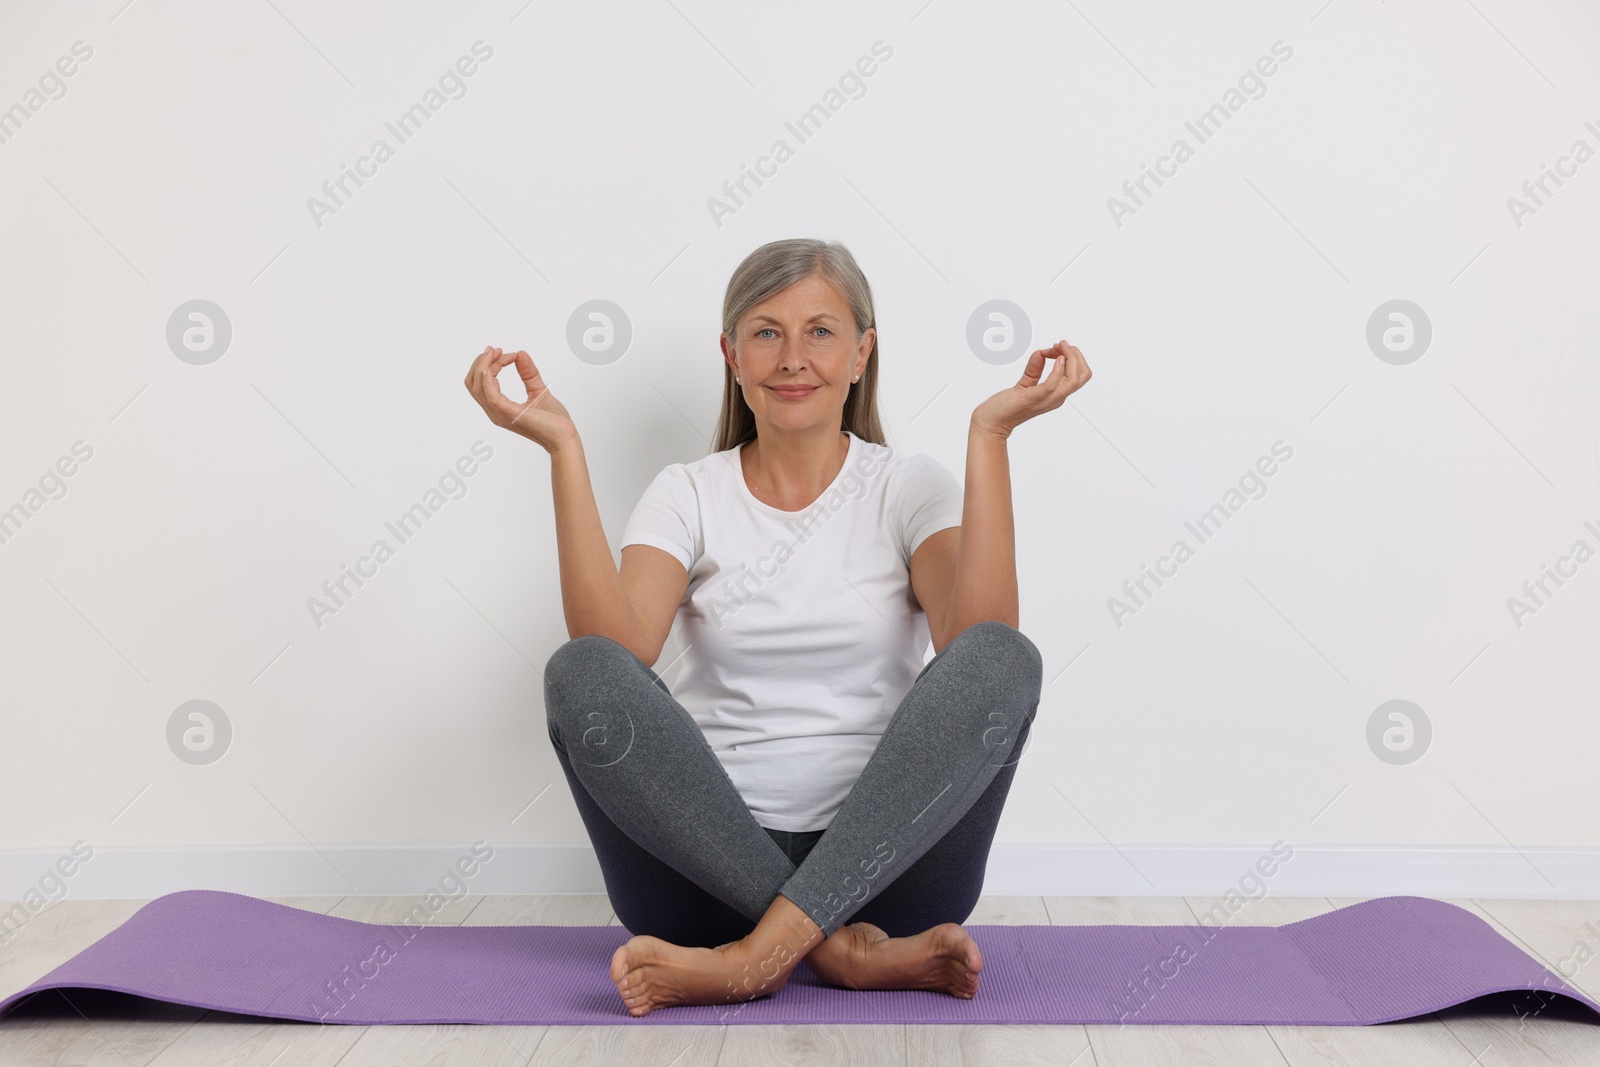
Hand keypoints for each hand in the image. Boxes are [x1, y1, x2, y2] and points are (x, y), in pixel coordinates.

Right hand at [463, 346, 578, 452]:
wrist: (564, 437)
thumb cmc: (553, 421)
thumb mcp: (538, 390)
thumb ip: (528, 373)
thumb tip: (520, 354)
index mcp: (500, 408)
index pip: (482, 383)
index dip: (489, 364)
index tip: (506, 354)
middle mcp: (495, 412)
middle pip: (474, 383)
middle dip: (481, 362)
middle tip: (496, 350)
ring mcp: (500, 413)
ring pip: (478, 387)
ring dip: (484, 365)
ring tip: (496, 353)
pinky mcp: (509, 413)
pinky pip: (490, 394)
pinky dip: (487, 378)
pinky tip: (491, 366)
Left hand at [970, 340, 1090, 438]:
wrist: (991, 421)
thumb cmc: (1006, 406)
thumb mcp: (1025, 383)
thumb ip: (1035, 368)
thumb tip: (1041, 352)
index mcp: (1056, 395)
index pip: (1079, 374)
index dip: (1073, 356)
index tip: (1057, 346)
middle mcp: (1056, 398)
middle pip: (1083, 375)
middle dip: (1076, 355)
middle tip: (1061, 344)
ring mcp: (1047, 399)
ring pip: (1075, 379)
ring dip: (1071, 358)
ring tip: (1059, 346)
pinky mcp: (1035, 398)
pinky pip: (1054, 384)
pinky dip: (1058, 369)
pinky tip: (1055, 357)